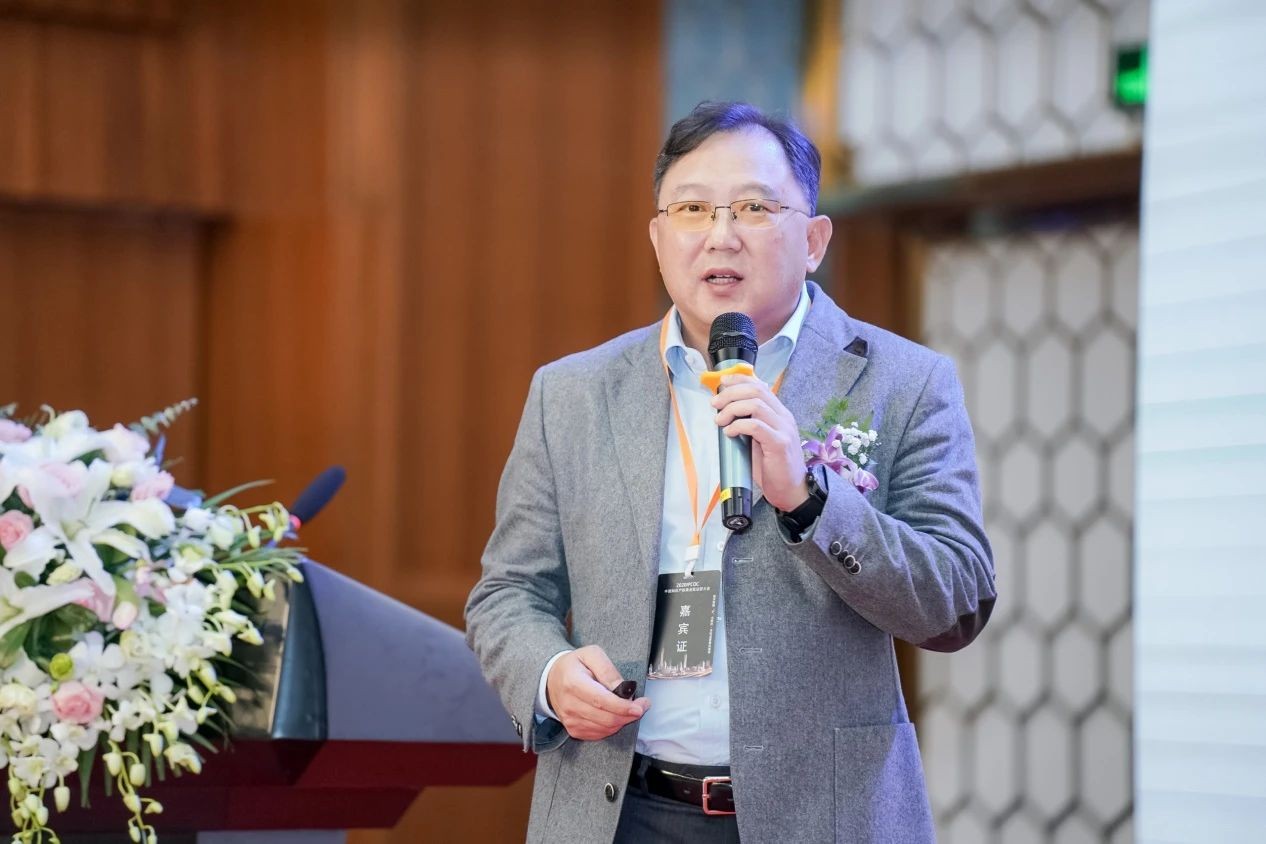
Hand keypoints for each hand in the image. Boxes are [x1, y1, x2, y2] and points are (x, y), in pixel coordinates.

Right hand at [546, 645, 649, 740]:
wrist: (552, 679)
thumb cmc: (574, 665)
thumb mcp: (591, 654)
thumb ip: (607, 669)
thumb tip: (622, 688)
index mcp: (573, 683)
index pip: (601, 701)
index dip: (622, 707)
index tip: (640, 707)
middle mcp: (570, 705)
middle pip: (606, 718)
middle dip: (629, 715)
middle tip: (642, 705)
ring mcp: (570, 720)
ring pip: (605, 728)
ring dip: (622, 721)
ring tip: (629, 708)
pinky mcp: (574, 730)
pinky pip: (600, 734)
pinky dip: (612, 726)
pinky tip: (615, 714)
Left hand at [711, 373, 809, 511]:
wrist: (791, 490)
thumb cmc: (772, 466)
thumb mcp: (759, 439)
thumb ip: (749, 423)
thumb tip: (726, 411)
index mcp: (779, 413)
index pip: (760, 385)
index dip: (739, 379)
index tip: (722, 382)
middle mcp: (784, 417)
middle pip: (756, 391)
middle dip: (731, 393)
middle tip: (715, 404)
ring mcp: (784, 429)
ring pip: (756, 405)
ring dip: (732, 409)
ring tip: (720, 420)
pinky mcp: (779, 444)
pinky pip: (756, 426)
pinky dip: (739, 426)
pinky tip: (730, 432)